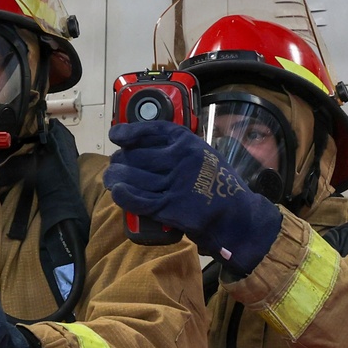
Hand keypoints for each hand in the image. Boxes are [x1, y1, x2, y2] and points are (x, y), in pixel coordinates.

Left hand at [105, 121, 282, 276]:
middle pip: (137, 155)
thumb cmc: (221, 185)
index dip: (130, 132)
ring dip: (117, 177)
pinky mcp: (170, 207)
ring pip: (134, 177)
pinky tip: (116, 192)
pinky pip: (139, 200)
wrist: (237, 216)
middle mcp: (180, 160)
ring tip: (111, 178)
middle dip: (121, 160)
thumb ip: (181, 150)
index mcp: (189, 143)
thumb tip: (148, 148)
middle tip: (116, 164)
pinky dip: (124, 195)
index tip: (117, 135)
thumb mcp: (205, 155)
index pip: (152, 131)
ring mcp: (174, 184)